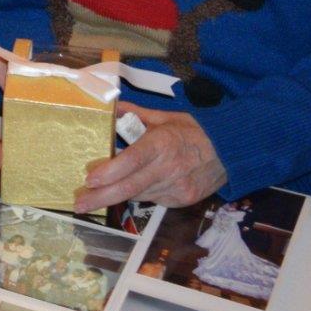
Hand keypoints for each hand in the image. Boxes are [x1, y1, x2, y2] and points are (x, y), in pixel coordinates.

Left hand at [75, 104, 226, 212]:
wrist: (230, 152)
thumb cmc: (195, 131)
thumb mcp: (167, 117)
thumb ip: (137, 114)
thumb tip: (113, 107)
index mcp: (163, 143)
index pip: (133, 159)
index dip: (110, 171)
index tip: (90, 179)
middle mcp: (169, 167)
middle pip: (131, 187)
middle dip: (102, 197)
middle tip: (80, 204)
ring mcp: (177, 187)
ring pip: (139, 195)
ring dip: (116, 197)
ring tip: (93, 200)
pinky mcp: (183, 200)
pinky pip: (153, 199)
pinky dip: (138, 195)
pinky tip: (128, 192)